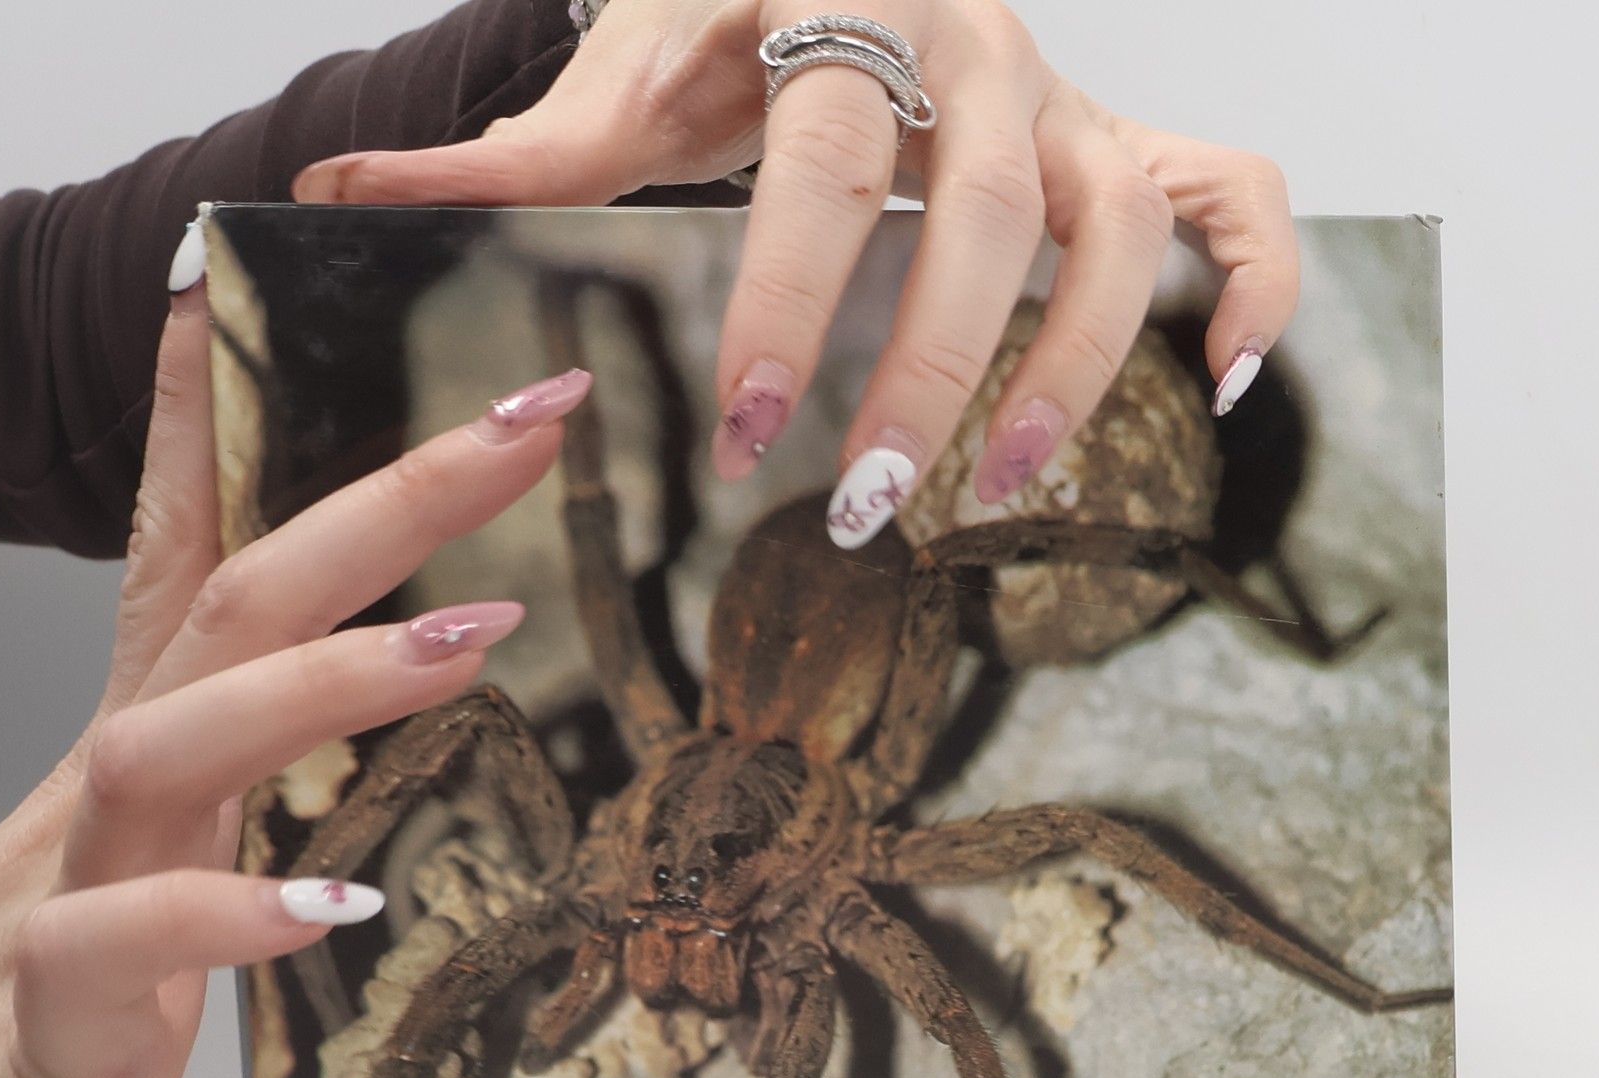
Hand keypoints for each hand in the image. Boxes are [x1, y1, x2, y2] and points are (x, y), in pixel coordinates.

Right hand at [0, 289, 589, 1077]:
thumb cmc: (35, 996)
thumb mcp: (148, 849)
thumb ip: (226, 760)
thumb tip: (325, 677)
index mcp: (149, 746)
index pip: (188, 550)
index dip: (229, 418)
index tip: (286, 290)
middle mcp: (114, 788)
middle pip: (234, 603)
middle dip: (386, 502)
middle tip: (527, 421)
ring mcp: (73, 888)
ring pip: (172, 743)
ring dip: (319, 682)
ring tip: (470, 641)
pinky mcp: (57, 1013)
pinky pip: (122, 943)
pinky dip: (220, 917)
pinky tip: (326, 911)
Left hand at [292, 0, 1295, 539]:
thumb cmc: (720, 13)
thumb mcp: (615, 69)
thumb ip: (503, 149)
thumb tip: (338, 200)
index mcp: (840, 3)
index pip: (829, 164)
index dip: (800, 297)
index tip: (754, 431)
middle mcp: (976, 45)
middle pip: (990, 213)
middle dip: (929, 371)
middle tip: (860, 507)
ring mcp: (1070, 94)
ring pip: (1126, 220)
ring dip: (1084, 366)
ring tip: (1006, 494)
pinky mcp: (1131, 137)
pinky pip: (1238, 191)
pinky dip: (1260, 278)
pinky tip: (1233, 382)